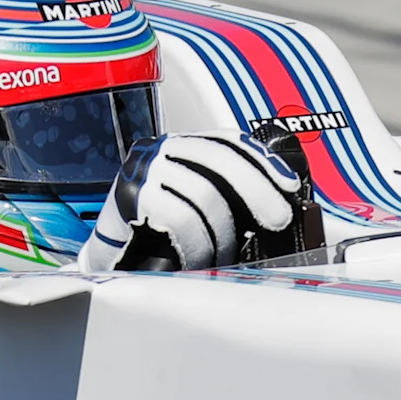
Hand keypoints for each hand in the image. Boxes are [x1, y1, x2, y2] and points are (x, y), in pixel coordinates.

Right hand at [76, 134, 310, 272]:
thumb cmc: (160, 236)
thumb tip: (280, 209)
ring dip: (224, 232)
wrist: (112, 258)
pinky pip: (180, 218)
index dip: (263, 162)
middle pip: (221, 160)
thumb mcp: (198, 207)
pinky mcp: (130, 199)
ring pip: (204, 193)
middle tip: (277, 221)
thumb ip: (230, 199)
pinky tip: (198, 258)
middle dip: (257, 191)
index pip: (228, 142)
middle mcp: (160, 151)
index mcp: (181, 148)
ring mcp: (143, 172)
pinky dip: (198, 243)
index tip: (288, 187)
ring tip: (223, 254)